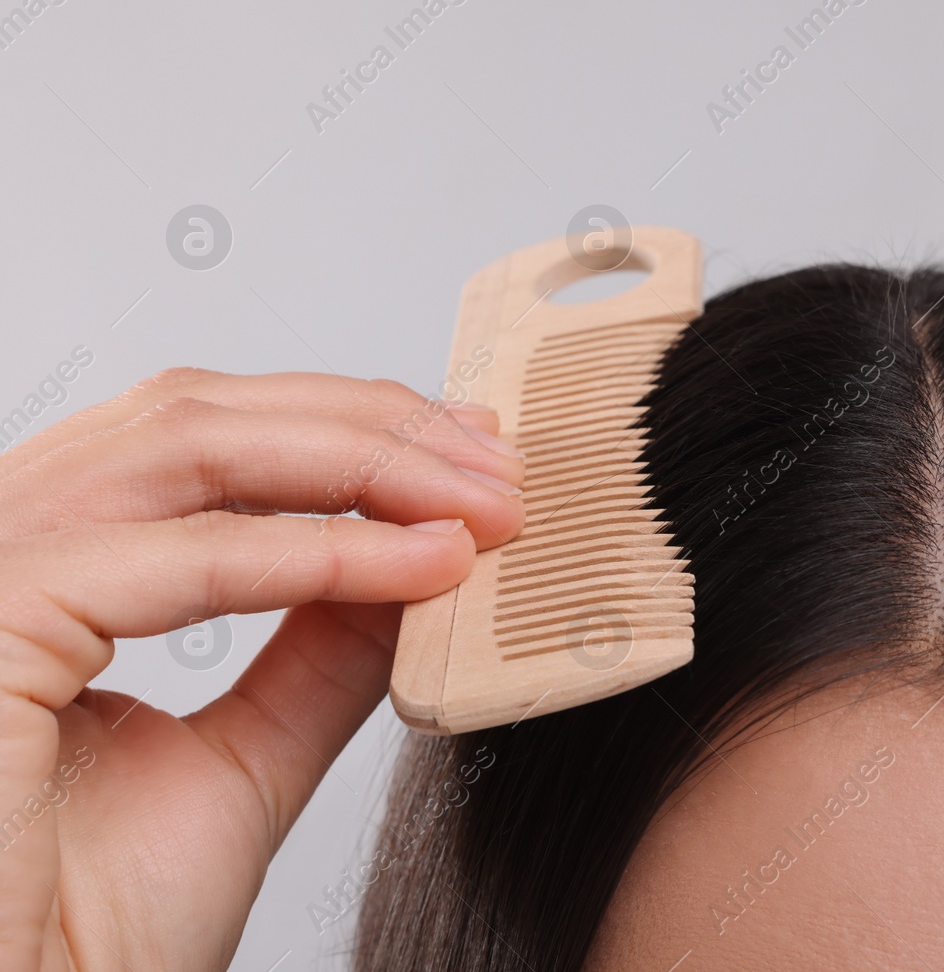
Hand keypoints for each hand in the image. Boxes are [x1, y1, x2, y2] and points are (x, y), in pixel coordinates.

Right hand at [0, 368, 525, 970]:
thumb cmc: (87, 934)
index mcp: (46, 571)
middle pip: (198, 416)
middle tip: (502, 466)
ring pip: (189, 448)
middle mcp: (1, 551)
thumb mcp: (246, 758)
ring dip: (366, 466)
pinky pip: (182, 555)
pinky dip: (323, 554)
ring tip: (484, 505)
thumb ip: (318, 650)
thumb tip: (415, 559)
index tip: (473, 452)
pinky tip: (428, 563)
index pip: (201, 440)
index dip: (348, 427)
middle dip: (375, 429)